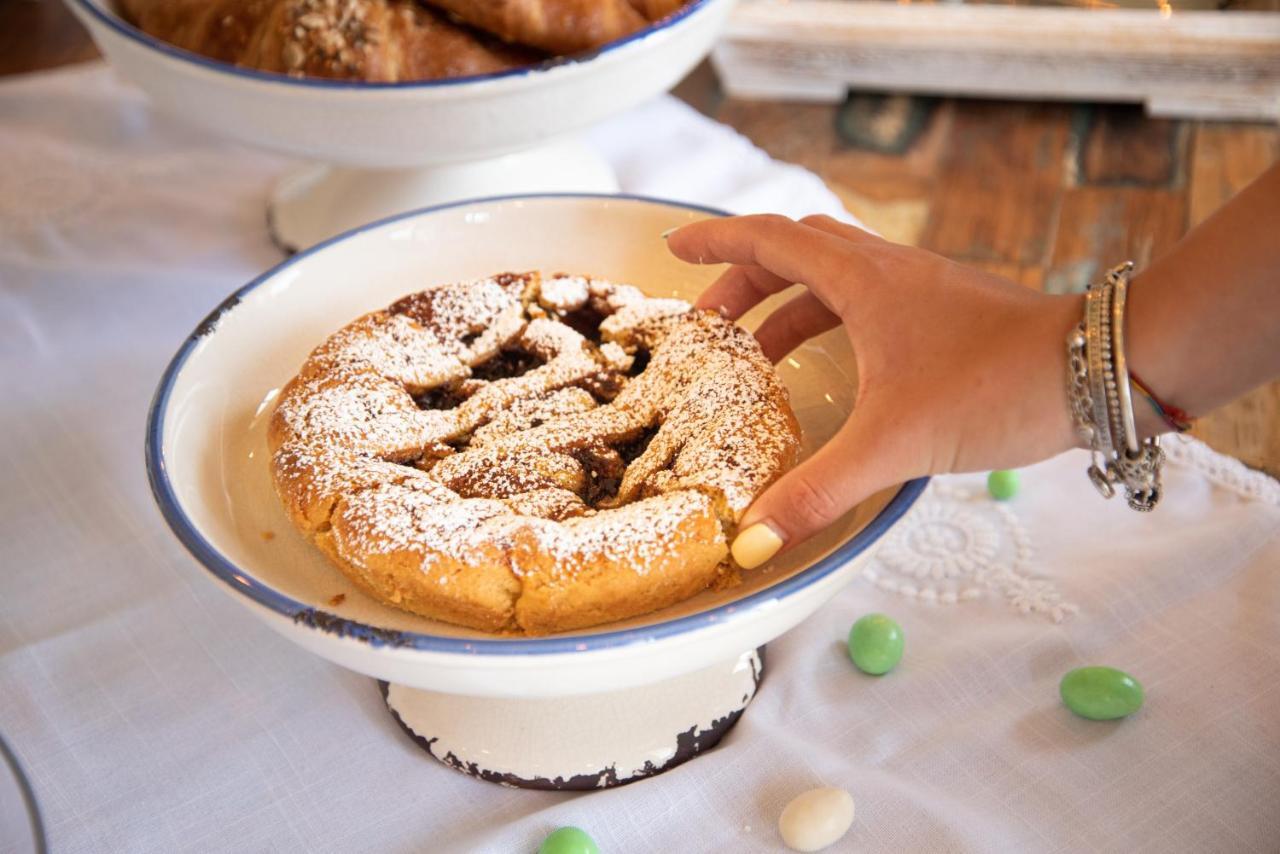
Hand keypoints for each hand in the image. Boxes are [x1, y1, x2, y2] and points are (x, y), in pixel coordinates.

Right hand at [666, 214, 1083, 566]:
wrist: (1097, 371)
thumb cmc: (995, 387)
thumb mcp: (893, 444)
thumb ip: (817, 493)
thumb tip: (751, 542)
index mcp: (864, 280)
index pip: (771, 239)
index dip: (717, 242)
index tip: (674, 251)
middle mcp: (888, 270)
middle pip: (797, 252)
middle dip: (746, 283)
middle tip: (712, 327)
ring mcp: (921, 286)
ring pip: (836, 273)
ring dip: (789, 303)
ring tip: (758, 356)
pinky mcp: (946, 310)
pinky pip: (868, 298)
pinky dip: (831, 320)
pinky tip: (834, 368)